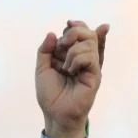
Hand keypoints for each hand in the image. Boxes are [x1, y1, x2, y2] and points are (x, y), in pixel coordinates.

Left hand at [36, 20, 107, 137]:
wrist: (55, 113)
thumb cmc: (50, 94)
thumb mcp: (42, 68)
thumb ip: (45, 50)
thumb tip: (52, 33)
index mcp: (74, 55)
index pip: (82, 32)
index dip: (76, 25)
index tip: (67, 24)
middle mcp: (84, 58)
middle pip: (88, 33)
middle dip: (73, 33)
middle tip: (62, 45)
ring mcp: (91, 66)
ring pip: (89, 43)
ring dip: (72, 51)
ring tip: (65, 67)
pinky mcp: (95, 75)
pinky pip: (90, 57)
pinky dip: (77, 59)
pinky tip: (70, 71)